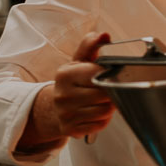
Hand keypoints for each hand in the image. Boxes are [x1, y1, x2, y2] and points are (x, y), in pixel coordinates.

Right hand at [26, 32, 113, 146]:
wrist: (53, 105)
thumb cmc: (73, 81)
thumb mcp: (80, 60)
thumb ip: (91, 45)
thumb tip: (104, 35)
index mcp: (66, 75)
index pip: (99, 75)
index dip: (109, 75)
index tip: (108, 75)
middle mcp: (63, 95)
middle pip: (105, 95)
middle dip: (112, 92)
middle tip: (108, 90)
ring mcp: (65, 114)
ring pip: (105, 111)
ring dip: (109, 107)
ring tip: (102, 101)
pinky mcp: (70, 129)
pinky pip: (99, 125)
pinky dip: (103, 120)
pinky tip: (95, 112)